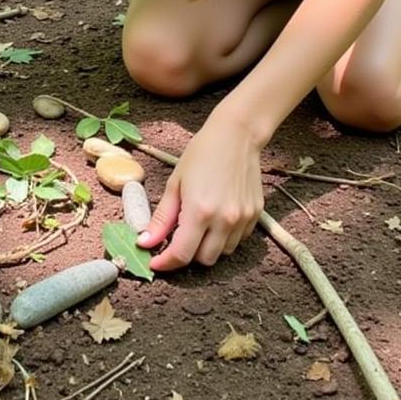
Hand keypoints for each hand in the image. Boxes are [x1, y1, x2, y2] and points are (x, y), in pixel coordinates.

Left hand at [137, 111, 263, 270]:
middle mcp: (224, 220)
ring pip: (223, 253)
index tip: (155, 262)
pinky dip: (224, 237)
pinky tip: (216, 217)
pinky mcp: (255, 216)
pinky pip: (237, 240)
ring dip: (207, 247)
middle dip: (187, 254)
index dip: (166, 263)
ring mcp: (242, 219)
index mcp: (199, 212)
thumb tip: (145, 242)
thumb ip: (161, 218)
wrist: (236, 136)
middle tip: (177, 238)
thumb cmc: (201, 154)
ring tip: (198, 224)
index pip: (181, 255)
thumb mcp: (175, 184)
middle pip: (204, 260)